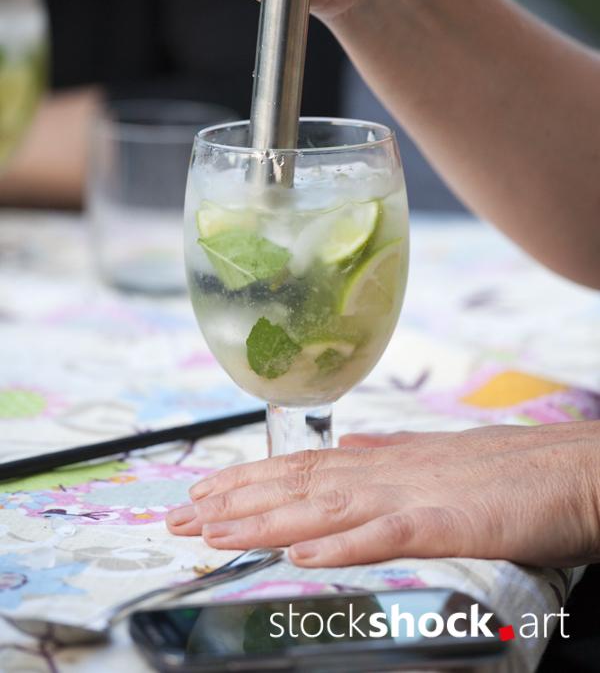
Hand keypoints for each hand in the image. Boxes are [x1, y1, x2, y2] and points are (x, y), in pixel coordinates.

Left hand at [166, 422, 599, 567]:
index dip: (249, 482)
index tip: (204, 494)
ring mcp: (417, 494)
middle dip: (235, 503)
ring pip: (326, 508)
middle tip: (179, 517)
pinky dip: (341, 544)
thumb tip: (344, 449)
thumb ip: (388, 454)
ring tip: (214, 533)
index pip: (302, 470)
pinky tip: (301, 555)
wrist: (578, 468)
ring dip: (266, 521)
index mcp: (387, 461)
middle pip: (299, 486)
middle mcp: (390, 472)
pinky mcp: (449, 522)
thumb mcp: (440, 459)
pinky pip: (386, 534)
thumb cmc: (515, 471)